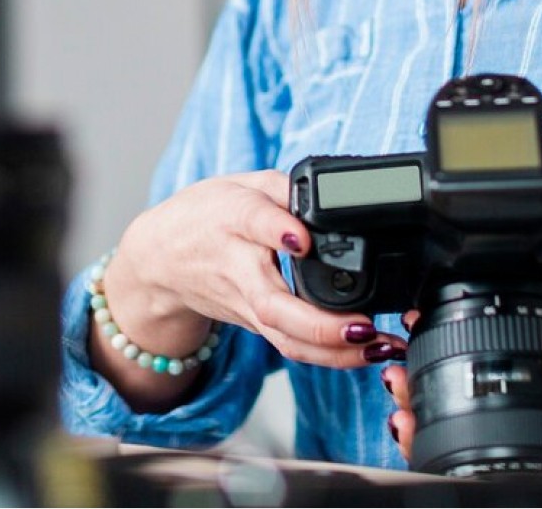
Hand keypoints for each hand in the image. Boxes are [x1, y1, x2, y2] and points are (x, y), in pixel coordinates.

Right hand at [95, 172, 406, 404]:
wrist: (161, 260)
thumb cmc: (206, 217)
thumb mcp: (241, 184)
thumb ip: (285, 187)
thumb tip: (327, 194)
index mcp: (233, 220)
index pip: (252, 223)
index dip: (277, 230)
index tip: (301, 239)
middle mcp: (238, 269)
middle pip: (273, 305)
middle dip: (320, 324)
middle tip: (362, 327)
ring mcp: (246, 306)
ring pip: (285, 340)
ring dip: (334, 353)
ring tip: (379, 347)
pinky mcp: (257, 325)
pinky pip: (292, 347)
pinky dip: (331, 357)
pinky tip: (368, 354)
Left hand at [383, 279, 541, 459]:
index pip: (496, 450)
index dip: (446, 445)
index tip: (409, 419)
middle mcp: (537, 416)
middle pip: (469, 431)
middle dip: (425, 414)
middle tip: (395, 389)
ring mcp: (523, 392)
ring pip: (463, 405)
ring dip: (426, 391)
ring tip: (397, 371)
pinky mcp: (515, 363)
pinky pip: (470, 373)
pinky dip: (440, 362)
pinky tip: (419, 345)